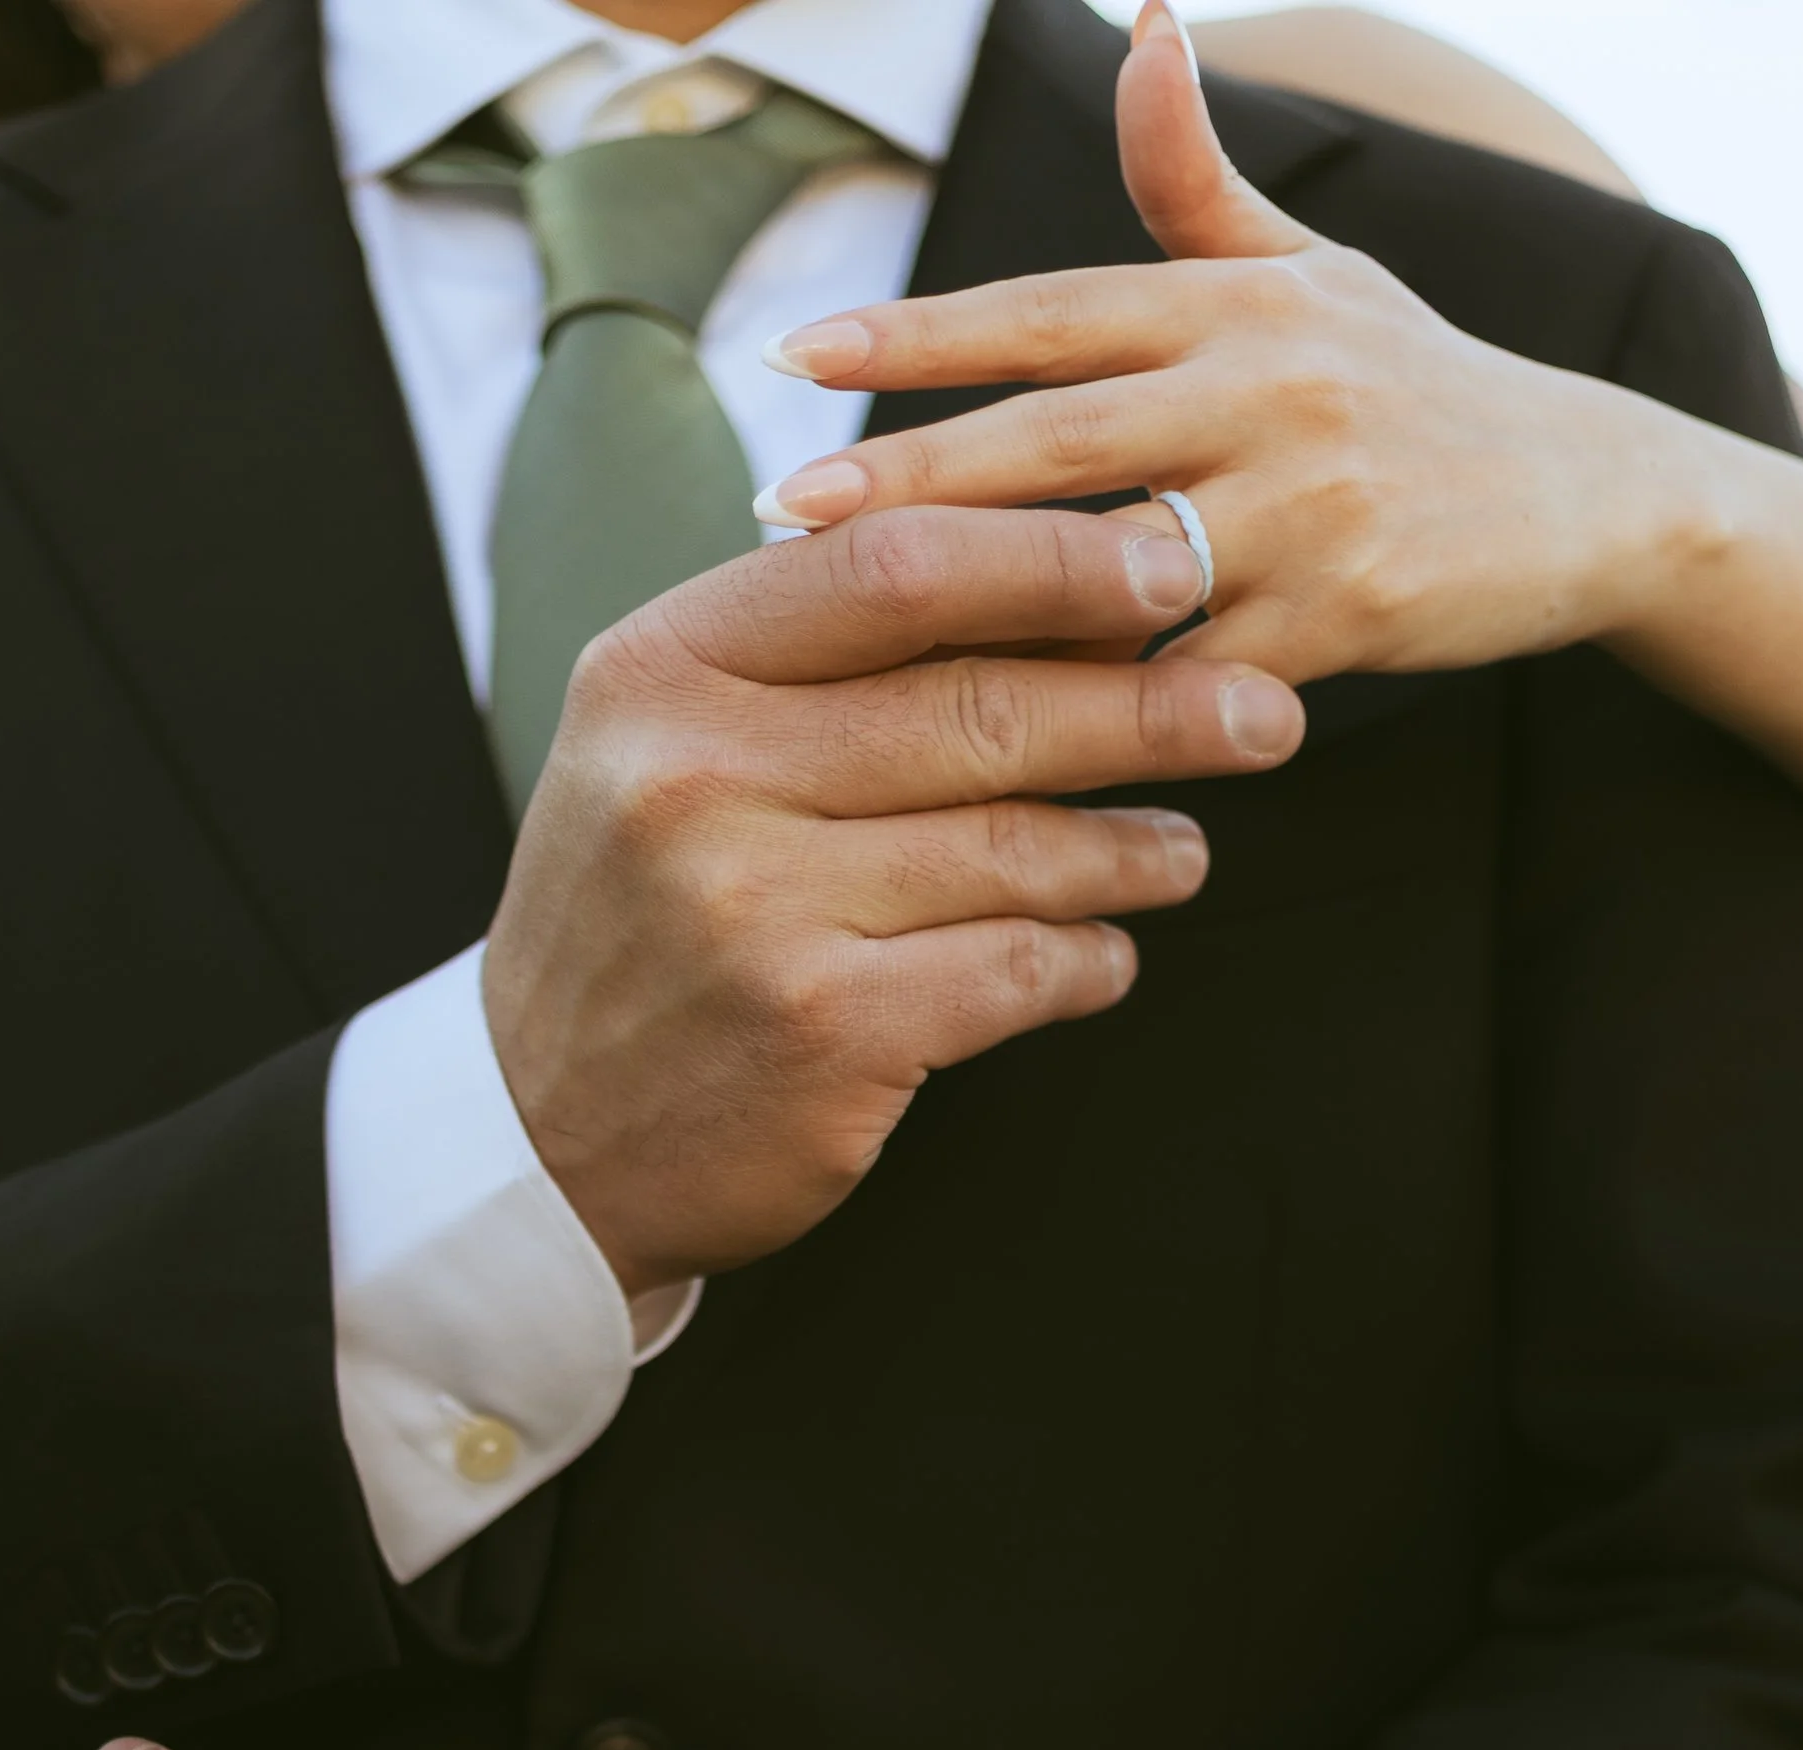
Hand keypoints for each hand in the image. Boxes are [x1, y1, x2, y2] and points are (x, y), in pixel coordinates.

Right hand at [486, 494, 1303, 1300]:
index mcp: (666, 670)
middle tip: (1264, 710)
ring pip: (1018, 843)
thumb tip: (1049, 575)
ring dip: (1134, 846)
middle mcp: (701, 777)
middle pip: (982, 704)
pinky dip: (1086, 959)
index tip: (1171, 569)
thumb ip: (810, 657)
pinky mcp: (824, 1033)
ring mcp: (759, 909)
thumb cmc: (638, 920)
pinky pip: (1015, 968)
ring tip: (1186, 848)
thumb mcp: (667, 747)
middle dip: (1152, 706)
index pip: (896, 568)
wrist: (538, 1136)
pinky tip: (1108, 954)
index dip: (1056, 560)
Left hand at [749, 0, 1714, 700]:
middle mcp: (1271, 389)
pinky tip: (994, 743)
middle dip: (911, 475)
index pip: (1050, 312)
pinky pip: (1189, 674)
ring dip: (986, 605)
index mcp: (1239, 304)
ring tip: (858, 640)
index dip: (919, 336)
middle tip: (782, 513)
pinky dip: (1100, 706)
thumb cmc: (1413, 386)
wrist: (1591, 496)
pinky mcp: (1347, 616)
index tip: (797, 361)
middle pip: (1057, 435)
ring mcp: (1311, 506)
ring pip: (1114, 562)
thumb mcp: (1313, 270)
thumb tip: (1137, 26)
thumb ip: (1195, 184)